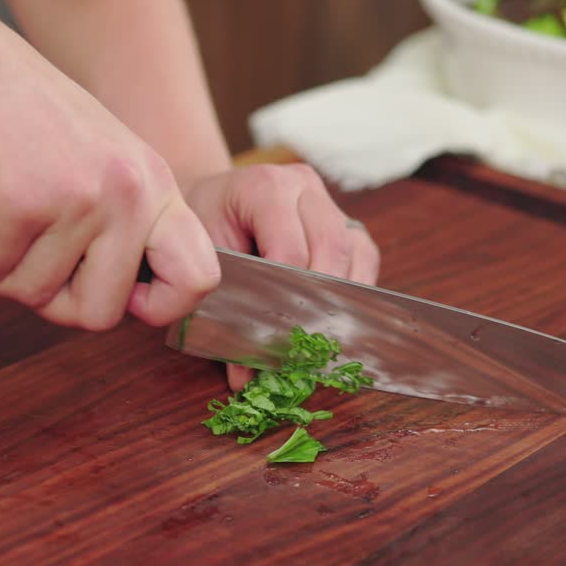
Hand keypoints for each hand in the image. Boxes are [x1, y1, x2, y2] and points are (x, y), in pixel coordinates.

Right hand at [0, 0, 219, 329]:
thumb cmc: (13, 108)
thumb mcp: (98, 157)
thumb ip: (121, 221)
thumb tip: (128, 299)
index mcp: (153, 183)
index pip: (197, 277)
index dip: (156, 306)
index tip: (114, 295)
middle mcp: (127, 193)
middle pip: (102, 313)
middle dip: (52, 299)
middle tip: (22, 258)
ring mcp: (77, 200)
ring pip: (35, 296)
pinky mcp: (21, 207)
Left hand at [183, 163, 380, 390]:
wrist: (209, 202)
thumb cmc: (202, 230)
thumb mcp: (201, 262)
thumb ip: (218, 313)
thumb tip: (246, 378)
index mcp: (264, 187)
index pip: (290, 251)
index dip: (286, 299)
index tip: (277, 338)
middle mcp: (302, 187)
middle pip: (331, 250)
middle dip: (319, 303)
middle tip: (303, 346)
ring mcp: (327, 202)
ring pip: (355, 254)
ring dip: (340, 299)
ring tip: (318, 335)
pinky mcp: (345, 221)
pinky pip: (364, 257)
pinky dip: (352, 290)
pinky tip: (332, 315)